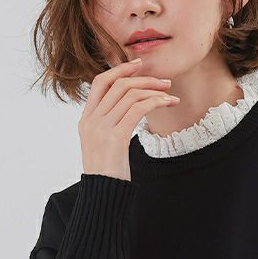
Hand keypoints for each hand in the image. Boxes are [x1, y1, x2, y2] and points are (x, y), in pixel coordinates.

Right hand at [79, 59, 179, 180]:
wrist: (103, 193)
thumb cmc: (108, 172)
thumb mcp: (103, 143)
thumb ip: (111, 123)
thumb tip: (130, 108)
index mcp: (86, 118)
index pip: (100, 83)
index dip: (119, 70)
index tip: (138, 65)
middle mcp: (91, 120)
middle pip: (119, 85)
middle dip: (145, 79)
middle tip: (165, 82)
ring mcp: (102, 127)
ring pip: (130, 95)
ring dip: (154, 91)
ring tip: (171, 95)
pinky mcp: (116, 137)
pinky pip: (138, 109)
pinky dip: (155, 102)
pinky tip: (168, 103)